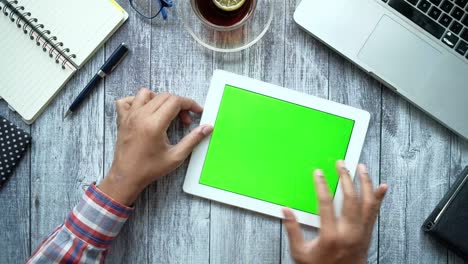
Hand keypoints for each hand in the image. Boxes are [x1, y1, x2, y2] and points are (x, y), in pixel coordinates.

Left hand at [99, 88, 212, 204]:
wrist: (126, 177)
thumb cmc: (149, 169)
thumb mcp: (176, 157)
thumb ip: (193, 140)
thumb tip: (207, 128)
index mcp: (154, 124)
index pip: (176, 101)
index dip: (190, 104)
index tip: (197, 111)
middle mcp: (141, 116)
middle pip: (164, 96)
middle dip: (179, 104)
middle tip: (186, 120)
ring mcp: (129, 116)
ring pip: (146, 93)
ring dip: (160, 99)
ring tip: (166, 113)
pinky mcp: (122, 119)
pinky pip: (128, 100)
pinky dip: (137, 101)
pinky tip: (146, 111)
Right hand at [283, 161, 387, 263]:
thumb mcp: (300, 253)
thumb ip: (292, 230)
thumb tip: (285, 211)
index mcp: (330, 236)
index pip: (326, 203)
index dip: (321, 185)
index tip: (318, 173)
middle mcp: (349, 232)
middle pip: (350, 198)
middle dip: (345, 178)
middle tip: (341, 165)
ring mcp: (361, 233)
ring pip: (367, 202)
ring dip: (365, 182)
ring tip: (362, 168)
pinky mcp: (367, 234)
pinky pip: (375, 212)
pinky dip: (379, 198)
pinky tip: (381, 187)